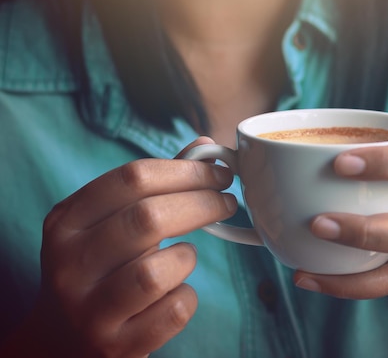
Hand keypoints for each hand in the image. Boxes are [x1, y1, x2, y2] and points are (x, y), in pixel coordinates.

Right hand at [15, 137, 234, 357]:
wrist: (63, 339)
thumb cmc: (99, 268)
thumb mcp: (106, 223)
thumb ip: (153, 185)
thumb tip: (206, 147)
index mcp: (67, 221)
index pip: (132, 178)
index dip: (187, 170)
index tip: (219, 173)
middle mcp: (70, 264)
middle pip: (149, 217)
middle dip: (201, 203)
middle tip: (226, 201)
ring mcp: (90, 309)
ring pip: (157, 271)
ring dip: (186, 257)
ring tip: (186, 255)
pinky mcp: (116, 344)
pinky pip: (173, 311)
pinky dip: (187, 297)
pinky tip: (177, 291)